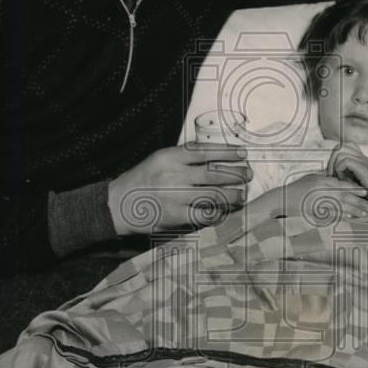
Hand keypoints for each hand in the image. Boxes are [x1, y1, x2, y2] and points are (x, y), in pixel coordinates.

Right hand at [107, 142, 250, 234]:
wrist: (120, 204)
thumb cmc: (143, 179)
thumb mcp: (160, 158)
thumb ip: (185, 156)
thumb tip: (218, 157)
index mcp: (170, 157)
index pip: (205, 151)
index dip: (227, 152)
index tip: (242, 153)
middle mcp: (174, 175)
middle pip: (214, 174)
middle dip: (236, 175)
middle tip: (247, 175)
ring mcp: (175, 197)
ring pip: (213, 196)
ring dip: (232, 196)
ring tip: (241, 195)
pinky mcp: (176, 217)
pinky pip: (204, 215)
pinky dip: (218, 213)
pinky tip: (225, 211)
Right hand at [281, 172, 367, 222]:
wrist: (281, 199)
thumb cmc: (297, 189)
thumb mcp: (311, 179)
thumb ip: (325, 179)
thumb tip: (339, 180)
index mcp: (321, 180)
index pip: (342, 184)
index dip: (355, 189)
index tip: (366, 192)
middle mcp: (321, 189)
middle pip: (344, 196)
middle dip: (358, 201)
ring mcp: (317, 200)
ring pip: (339, 205)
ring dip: (353, 210)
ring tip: (365, 214)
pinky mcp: (313, 210)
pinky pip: (330, 214)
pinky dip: (341, 216)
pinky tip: (350, 219)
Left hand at [327, 142, 367, 223]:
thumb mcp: (357, 186)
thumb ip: (348, 179)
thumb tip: (331, 178)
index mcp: (361, 161)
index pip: (343, 147)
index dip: (334, 158)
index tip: (333, 174)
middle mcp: (363, 159)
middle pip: (340, 146)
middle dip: (331, 160)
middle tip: (333, 176)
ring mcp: (365, 163)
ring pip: (341, 152)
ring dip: (335, 166)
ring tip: (338, 180)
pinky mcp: (366, 171)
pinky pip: (345, 161)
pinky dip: (340, 170)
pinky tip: (344, 182)